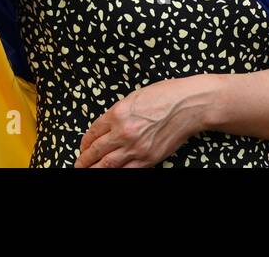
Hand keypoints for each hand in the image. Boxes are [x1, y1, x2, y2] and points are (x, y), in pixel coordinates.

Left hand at [75, 76, 211, 167]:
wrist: (190, 105)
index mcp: (118, 113)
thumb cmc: (165, 95)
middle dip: (84, 159)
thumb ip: (118, 113)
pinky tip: (110, 172)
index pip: (94, 132)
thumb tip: (106, 128)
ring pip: (107, 165)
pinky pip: (126, 171)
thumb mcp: (134, 97)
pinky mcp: (148, 158)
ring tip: (86, 170)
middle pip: (96, 151)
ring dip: (94, 169)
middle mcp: (124, 132)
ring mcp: (136, 148)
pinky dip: (115, 172)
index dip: (85, 141)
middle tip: (79, 163)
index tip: (84, 146)